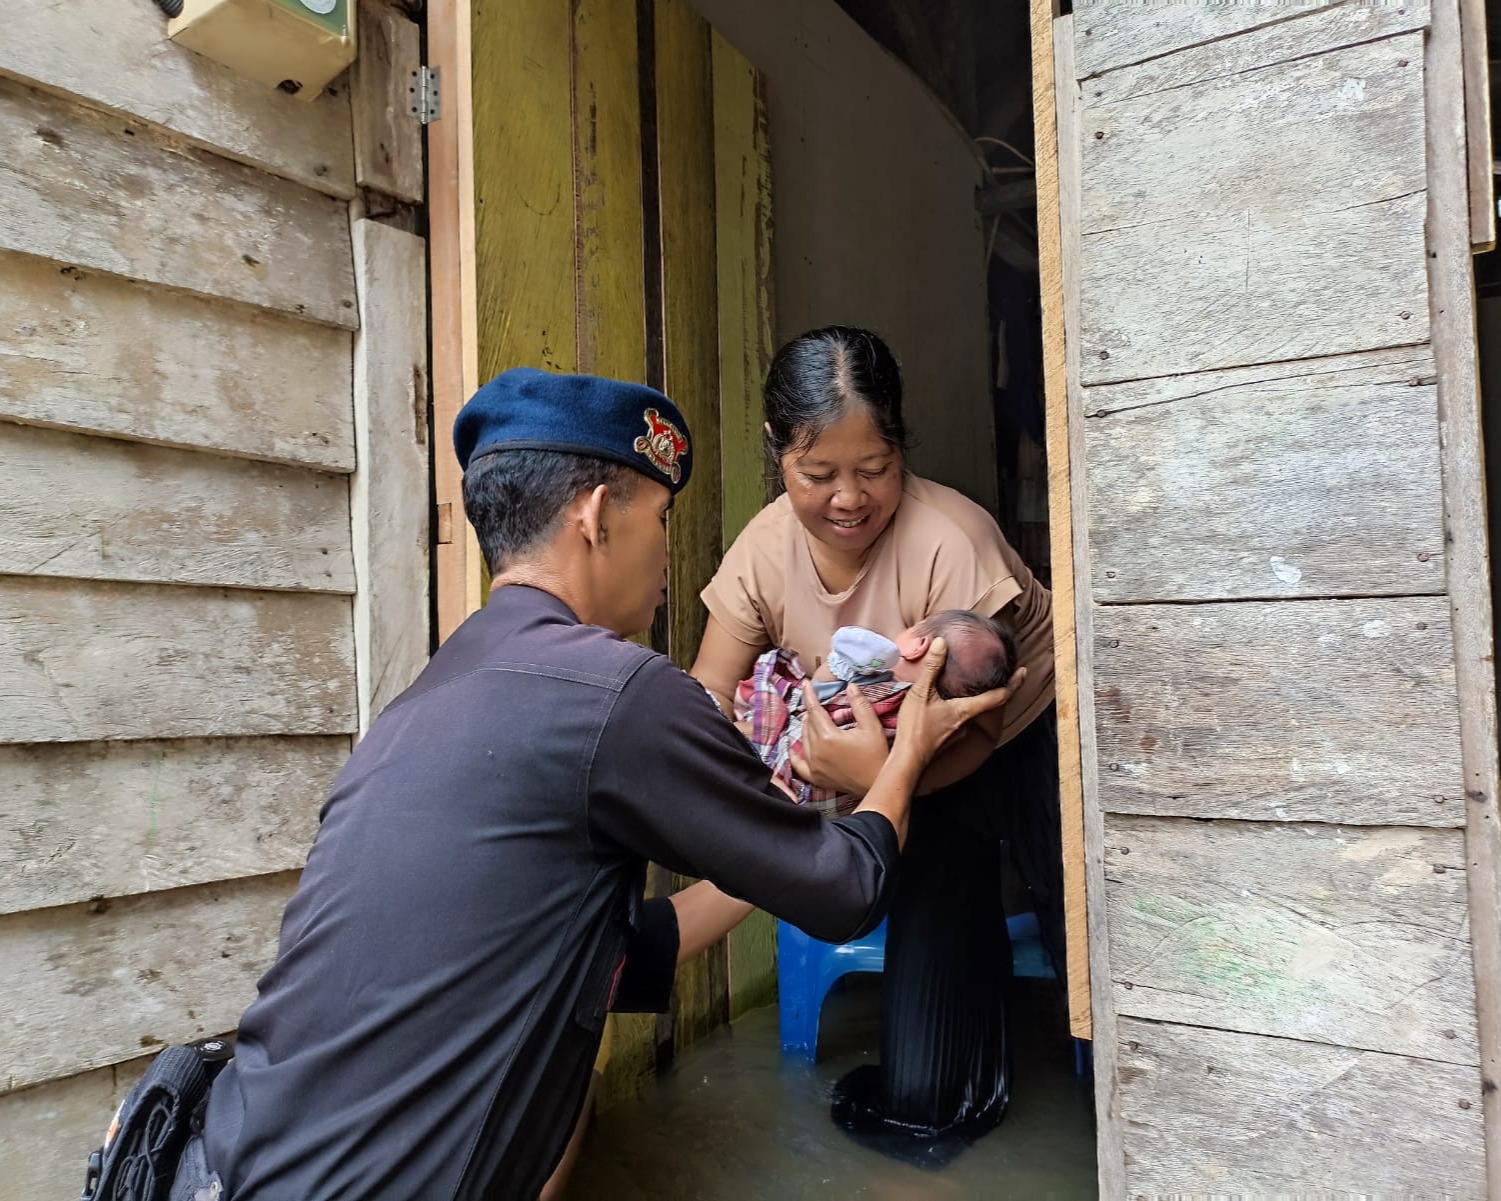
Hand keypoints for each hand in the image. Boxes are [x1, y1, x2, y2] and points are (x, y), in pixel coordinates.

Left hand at [789, 679, 889, 796]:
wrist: (879, 784)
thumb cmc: (878, 755)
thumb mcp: (872, 727)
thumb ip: (860, 704)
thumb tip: (850, 686)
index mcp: (828, 737)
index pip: (814, 710)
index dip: (809, 695)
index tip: (805, 684)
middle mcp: (816, 752)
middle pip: (808, 725)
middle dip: (811, 711)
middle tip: (815, 701)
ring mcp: (814, 767)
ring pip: (803, 740)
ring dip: (805, 727)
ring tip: (810, 718)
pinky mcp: (816, 778)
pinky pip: (798, 765)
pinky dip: (795, 754)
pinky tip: (793, 747)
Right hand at [891, 638, 1022, 770]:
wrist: (907, 761)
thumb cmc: (916, 728)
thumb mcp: (921, 693)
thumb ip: (932, 667)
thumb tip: (943, 642)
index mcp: (967, 710)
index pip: (1000, 696)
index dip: (1014, 683)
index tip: (1024, 671)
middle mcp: (967, 723)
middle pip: (986, 704)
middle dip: (990, 689)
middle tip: (992, 673)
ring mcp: (958, 733)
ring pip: (971, 712)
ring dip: (971, 700)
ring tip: (966, 685)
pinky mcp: (948, 739)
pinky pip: (959, 720)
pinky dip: (958, 709)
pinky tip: (946, 704)